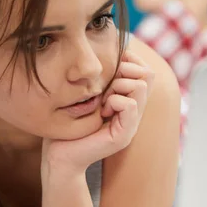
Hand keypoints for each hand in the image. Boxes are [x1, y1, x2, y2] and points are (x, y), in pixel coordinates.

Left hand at [42, 50, 154, 172]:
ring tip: (102, 102)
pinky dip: (114, 101)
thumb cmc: (67, 122)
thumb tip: (114, 51)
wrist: (58, 155)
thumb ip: (103, 77)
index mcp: (129, 102)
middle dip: (123, 73)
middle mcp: (135, 113)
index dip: (128, 62)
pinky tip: (101, 112)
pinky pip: (131, 104)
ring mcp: (132, 125)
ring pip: (141, 86)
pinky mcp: (124, 136)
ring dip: (117, 87)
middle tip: (103, 90)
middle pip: (148, 74)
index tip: (106, 74)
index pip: (146, 70)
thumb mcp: (87, 93)